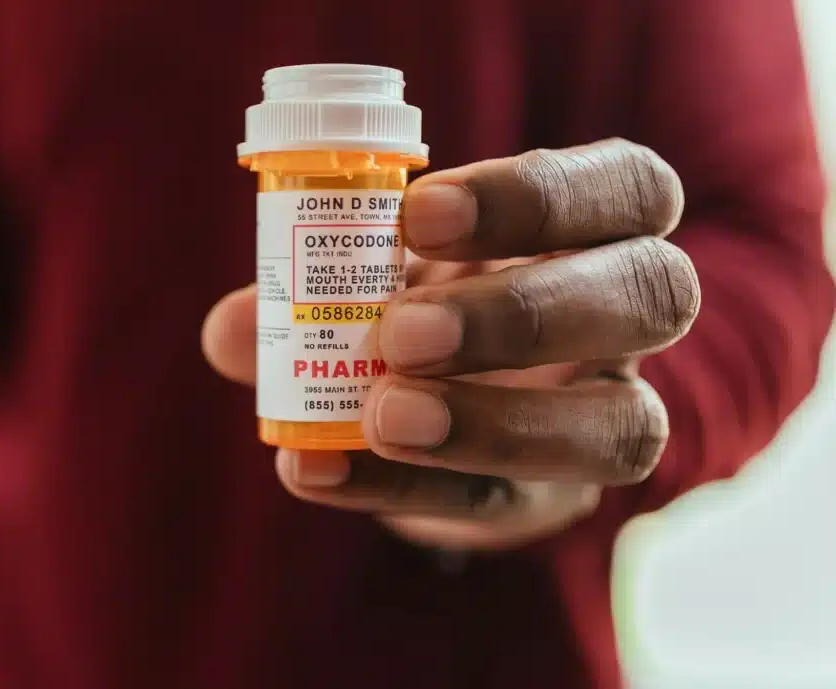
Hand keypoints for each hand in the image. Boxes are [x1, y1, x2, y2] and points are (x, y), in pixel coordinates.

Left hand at [203, 138, 699, 550]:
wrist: (450, 403)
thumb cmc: (428, 297)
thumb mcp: (384, 271)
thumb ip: (315, 291)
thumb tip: (235, 330)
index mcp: (605, 229)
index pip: (629, 189)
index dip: (535, 198)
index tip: (418, 212)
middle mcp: (633, 318)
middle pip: (650, 298)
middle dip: (521, 313)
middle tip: (399, 333)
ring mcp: (612, 414)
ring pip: (622, 427)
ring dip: (492, 423)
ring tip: (381, 416)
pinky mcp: (557, 497)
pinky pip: (508, 502)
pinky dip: (405, 488)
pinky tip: (321, 471)